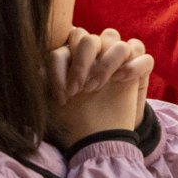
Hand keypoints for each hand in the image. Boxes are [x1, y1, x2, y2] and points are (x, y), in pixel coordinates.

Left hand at [49, 28, 152, 148]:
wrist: (98, 140)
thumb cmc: (73, 122)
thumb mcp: (50, 105)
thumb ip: (41, 83)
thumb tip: (33, 68)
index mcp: (70, 58)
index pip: (62, 47)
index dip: (60, 69)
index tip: (64, 97)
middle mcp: (92, 55)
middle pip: (87, 37)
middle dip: (82, 62)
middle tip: (80, 90)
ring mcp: (115, 60)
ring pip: (113, 38)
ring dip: (104, 63)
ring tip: (98, 87)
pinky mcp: (137, 70)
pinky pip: (144, 56)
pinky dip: (132, 66)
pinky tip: (121, 81)